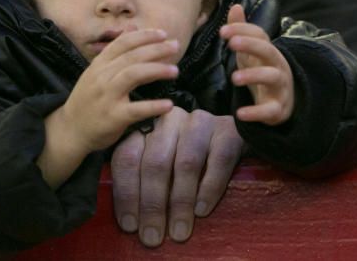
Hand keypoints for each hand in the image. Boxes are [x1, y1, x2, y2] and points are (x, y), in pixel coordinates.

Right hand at [39, 29, 177, 187]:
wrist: (70, 130)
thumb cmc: (87, 99)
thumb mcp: (97, 71)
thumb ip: (115, 51)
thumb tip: (132, 27)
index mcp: (99, 65)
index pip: (122, 43)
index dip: (143, 36)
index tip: (163, 34)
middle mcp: (102, 77)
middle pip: (132, 57)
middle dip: (156, 49)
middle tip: (175, 46)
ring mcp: (107, 97)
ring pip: (133, 75)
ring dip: (157, 70)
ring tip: (175, 71)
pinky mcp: (114, 117)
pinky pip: (137, 109)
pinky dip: (154, 106)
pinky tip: (168, 105)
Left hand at [111, 107, 243, 246]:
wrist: (229, 134)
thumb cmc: (186, 155)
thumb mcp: (161, 161)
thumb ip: (144, 180)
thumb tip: (132, 222)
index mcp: (145, 126)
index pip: (128, 158)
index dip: (127, 194)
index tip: (130, 225)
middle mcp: (169, 120)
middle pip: (155, 163)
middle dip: (152, 204)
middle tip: (153, 236)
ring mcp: (199, 122)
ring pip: (185, 163)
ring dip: (180, 202)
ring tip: (178, 230)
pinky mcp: (228, 131)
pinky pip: (218, 161)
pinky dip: (209, 189)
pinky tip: (201, 210)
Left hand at [220, 4, 293, 124]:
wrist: (282, 103)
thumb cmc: (262, 72)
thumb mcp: (250, 53)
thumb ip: (242, 31)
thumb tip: (235, 6)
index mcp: (269, 51)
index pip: (260, 35)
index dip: (243, 30)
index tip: (223, 31)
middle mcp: (277, 66)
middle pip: (268, 51)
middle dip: (251, 45)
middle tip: (231, 44)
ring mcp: (280, 87)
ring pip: (272, 77)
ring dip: (253, 76)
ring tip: (233, 78)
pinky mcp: (277, 109)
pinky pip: (269, 110)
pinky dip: (256, 112)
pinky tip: (240, 113)